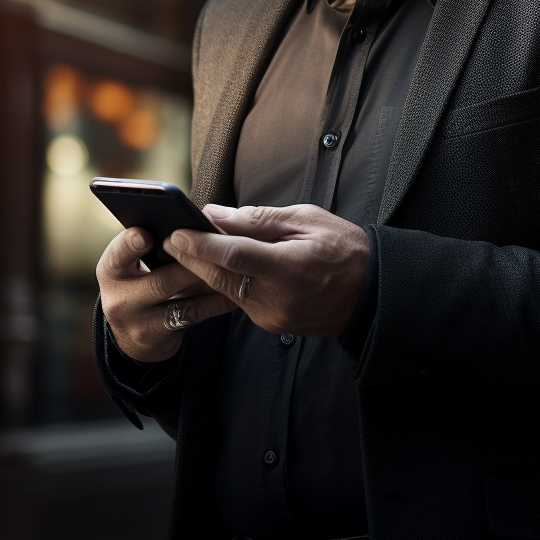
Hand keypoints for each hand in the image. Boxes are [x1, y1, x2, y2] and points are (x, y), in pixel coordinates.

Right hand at [96, 227, 237, 362]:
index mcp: (111, 269)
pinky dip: (216, 301)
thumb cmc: (139, 283)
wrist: (133, 332)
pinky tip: (233, 290)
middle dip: (190, 264)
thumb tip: (192, 223)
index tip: (147, 234)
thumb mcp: (133, 264)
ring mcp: (137, 322)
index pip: (118, 254)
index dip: (132, 244)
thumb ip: (151, 245)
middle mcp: (118, 298)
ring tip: (232, 267)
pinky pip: (194, 315)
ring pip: (182, 300)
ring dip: (210, 282)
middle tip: (215, 247)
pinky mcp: (157, 336)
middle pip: (160, 281)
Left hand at [162, 203, 368, 336]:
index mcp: (288, 268)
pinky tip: (212, 265)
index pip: (233, 255)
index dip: (200, 244)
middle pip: (221, 276)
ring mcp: (272, 316)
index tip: (176, 231)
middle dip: (191, 258)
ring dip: (203, 270)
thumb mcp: (307, 219)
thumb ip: (259, 220)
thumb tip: (217, 215)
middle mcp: (277, 298)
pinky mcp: (271, 324)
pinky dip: (223, 281)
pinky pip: (238, 300)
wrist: (371, 293)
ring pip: (226, 290)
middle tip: (167, 238)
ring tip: (183, 248)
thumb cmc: (344, 249)